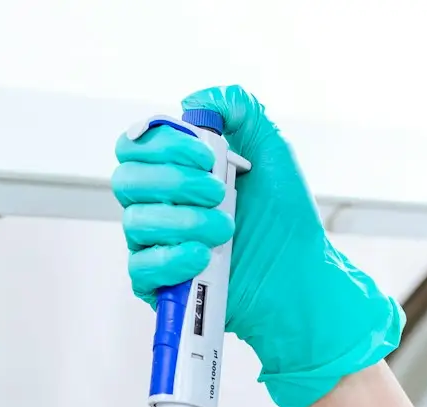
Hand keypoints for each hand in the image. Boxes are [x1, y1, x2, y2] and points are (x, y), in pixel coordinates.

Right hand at [112, 85, 405, 406]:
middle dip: (173, 181)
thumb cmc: (285, 219)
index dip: (164, 145)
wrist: (301, 277)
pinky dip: (170, 258)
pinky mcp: (160, 286)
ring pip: (135, 223)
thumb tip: (196, 99)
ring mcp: (155, 247)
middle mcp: (158, 206)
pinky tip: (202, 256)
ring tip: (226, 229)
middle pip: (126, 180)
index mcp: (174, 171)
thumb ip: (240, 110)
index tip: (208, 155)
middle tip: (218, 193)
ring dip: (183, 220)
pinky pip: (140, 269)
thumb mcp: (272, 151)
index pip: (135, 146)